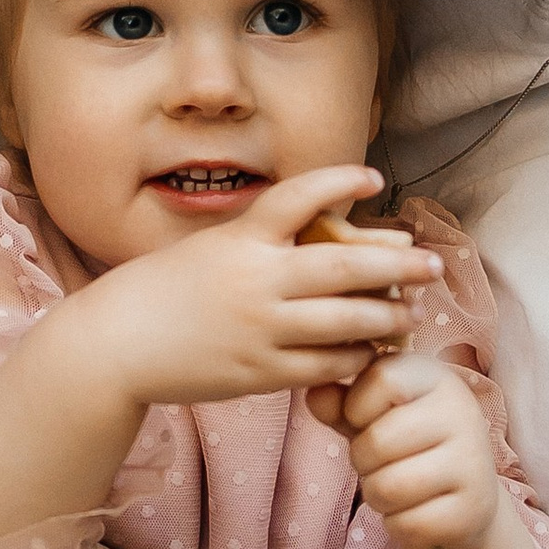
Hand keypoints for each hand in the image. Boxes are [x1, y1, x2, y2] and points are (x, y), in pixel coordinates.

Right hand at [67, 167, 437, 418]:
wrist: (116, 345)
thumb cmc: (161, 292)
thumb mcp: (208, 249)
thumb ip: (260, 242)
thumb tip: (321, 233)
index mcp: (242, 238)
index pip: (301, 196)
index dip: (341, 181)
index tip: (374, 175)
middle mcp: (257, 279)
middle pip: (346, 264)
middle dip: (397, 263)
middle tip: (432, 263)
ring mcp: (262, 329)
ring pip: (347, 320)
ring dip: (387, 315)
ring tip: (408, 312)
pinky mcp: (261, 373)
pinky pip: (325, 364)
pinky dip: (353, 356)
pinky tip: (367, 350)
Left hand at [336, 351, 498, 548]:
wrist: (465, 496)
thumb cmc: (408, 446)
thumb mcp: (371, 416)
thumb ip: (340, 404)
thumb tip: (314, 395)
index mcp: (437, 378)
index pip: (382, 379)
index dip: (356, 407)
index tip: (366, 420)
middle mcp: (462, 412)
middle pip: (378, 441)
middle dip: (363, 461)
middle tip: (380, 463)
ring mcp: (473, 461)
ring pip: (390, 487)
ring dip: (377, 495)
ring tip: (394, 487)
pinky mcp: (474, 508)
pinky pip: (408, 523)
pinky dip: (398, 525)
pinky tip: (416, 511)